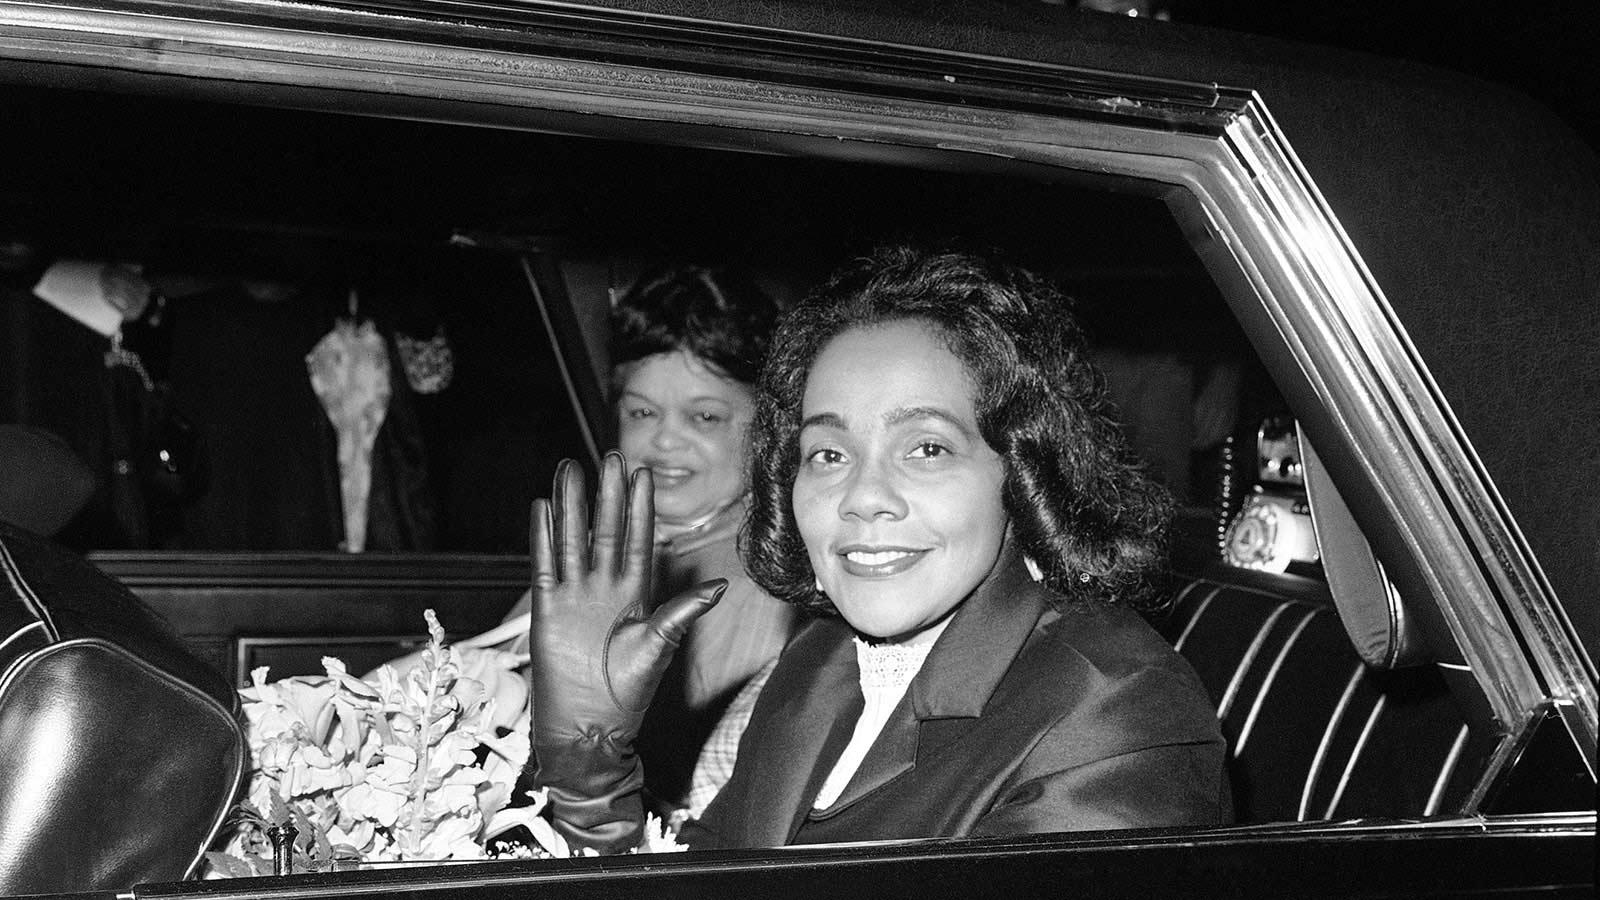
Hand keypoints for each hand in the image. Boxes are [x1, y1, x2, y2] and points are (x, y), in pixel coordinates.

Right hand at [528, 452, 725, 851]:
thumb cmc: (628, 690)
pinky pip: (546, 566)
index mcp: (636, 593)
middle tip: (608, 455)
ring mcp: (575, 596)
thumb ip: (683, 612)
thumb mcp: (659, 645)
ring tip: (569, 470)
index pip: (640, 539)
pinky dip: (543, 538)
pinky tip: (542, 509)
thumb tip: (723, 585)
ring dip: (571, 506)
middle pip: (605, 530)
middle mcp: (605, 588)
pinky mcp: (548, 609)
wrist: (589, 726)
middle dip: (607, 494)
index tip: (642, 472)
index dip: (641, 507)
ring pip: (573, 539)